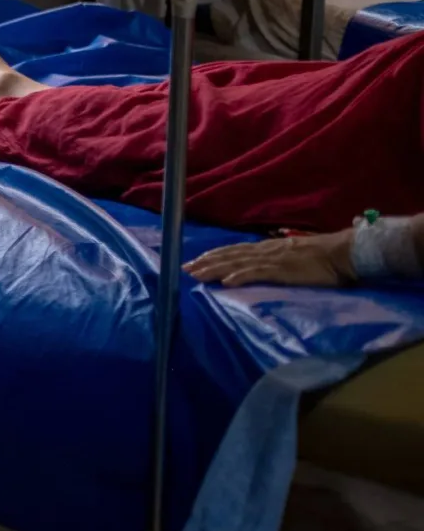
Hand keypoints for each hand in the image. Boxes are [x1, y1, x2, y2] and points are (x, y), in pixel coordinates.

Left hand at [185, 231, 355, 288]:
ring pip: (236, 263)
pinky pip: (257, 273)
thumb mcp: (294, 255)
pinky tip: (225, 282)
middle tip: (185, 268)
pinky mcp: (282, 270)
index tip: (196, 260)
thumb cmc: (324, 257)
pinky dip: (239, 276)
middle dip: (206, 261)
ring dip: (214, 269)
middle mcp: (265, 251)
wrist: (344, 253)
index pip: (234, 250)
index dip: (214, 255)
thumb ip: (278, 259)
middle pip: (229, 255)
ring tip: (196, 274)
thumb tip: (265, 265)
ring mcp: (272, 259)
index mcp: (268, 248)